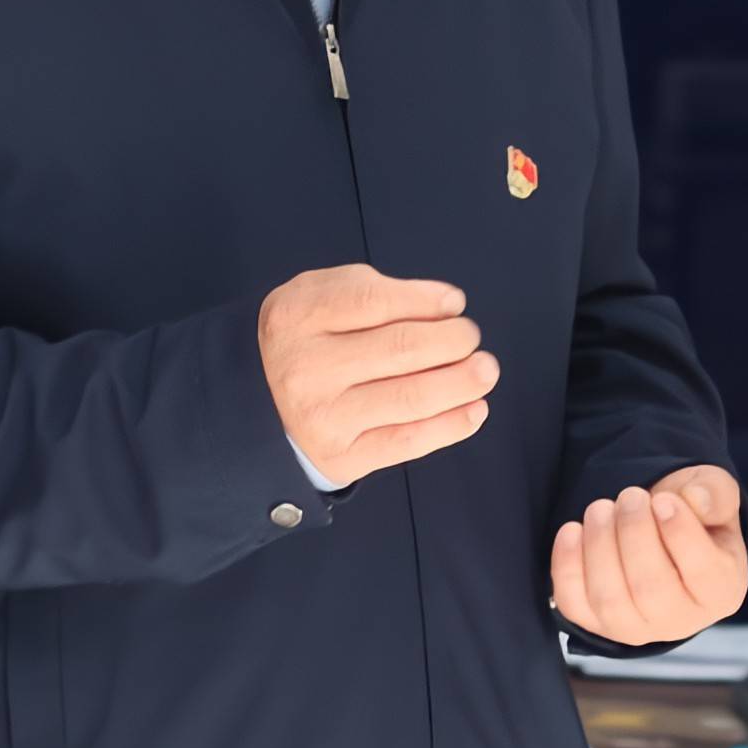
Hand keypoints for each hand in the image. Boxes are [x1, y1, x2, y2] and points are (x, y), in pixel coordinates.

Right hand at [259, 266, 494, 482]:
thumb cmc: (310, 338)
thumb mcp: (323, 295)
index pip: (372, 302)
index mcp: (296, 317)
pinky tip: (475, 409)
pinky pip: (408, 442)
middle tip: (471, 336)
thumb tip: (447, 305)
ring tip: (485, 370)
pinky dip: (451, 426)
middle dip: (452, 341)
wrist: (262, 402)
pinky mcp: (342, 457)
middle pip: (399, 349)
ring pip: (411, 398)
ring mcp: (322, 417)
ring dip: (461, 382)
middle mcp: (304, 369)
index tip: (455, 303)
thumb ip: (378, 291)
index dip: (424, 301)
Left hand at [551, 466, 747, 647]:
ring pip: (610, 599)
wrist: (660, 537)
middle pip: (651, 588)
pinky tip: (572, 530)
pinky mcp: (597, 625)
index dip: (680, 534)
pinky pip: (574, 604)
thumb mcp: (714, 495)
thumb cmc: (692, 517)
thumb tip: (695, 500)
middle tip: (630, 496)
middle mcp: (682, 620)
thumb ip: (715, 493)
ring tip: (601, 508)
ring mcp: (636, 629)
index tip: (663, 500)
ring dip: (599, 546)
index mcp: (722, 590)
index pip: (703, 572)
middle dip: (634, 534)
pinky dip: (566, 565)